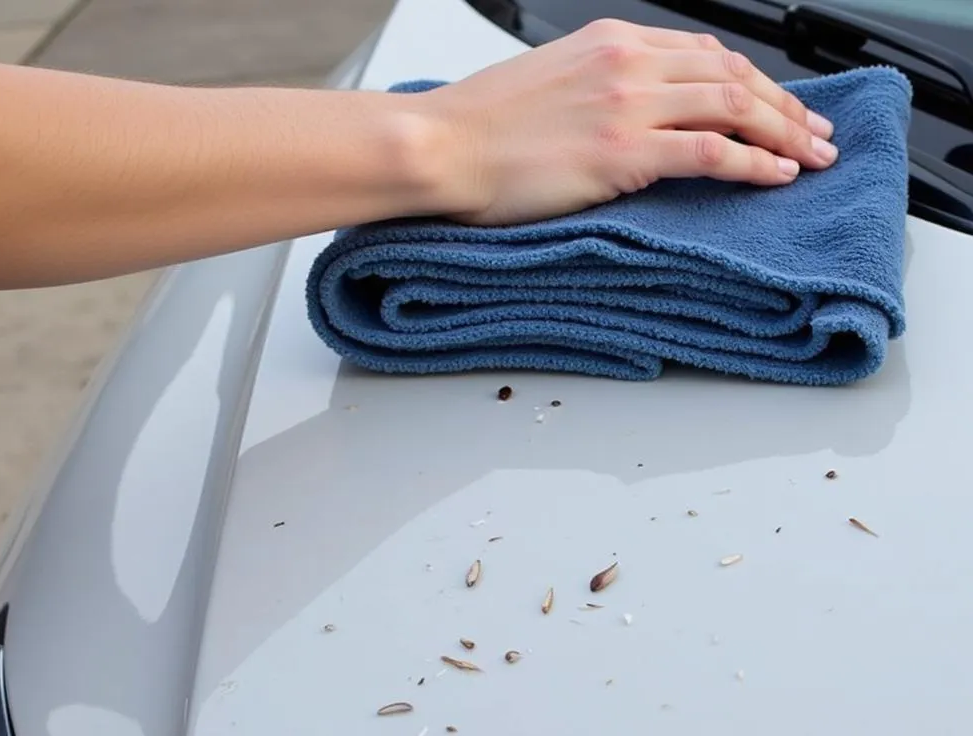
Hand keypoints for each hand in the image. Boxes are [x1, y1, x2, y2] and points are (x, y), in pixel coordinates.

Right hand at [413, 18, 837, 224]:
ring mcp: (628, 104)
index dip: (750, 80)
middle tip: (814, 131)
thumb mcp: (547, 86)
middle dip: (783, 104)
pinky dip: (753, 161)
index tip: (774, 104)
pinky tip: (778, 173)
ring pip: (733, 106)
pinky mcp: (623, 151)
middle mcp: (628, 62)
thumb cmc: (478, 127)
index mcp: (610, 42)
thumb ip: (597, 89)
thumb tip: (624, 117)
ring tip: (812, 155)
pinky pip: (710, 150)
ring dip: (783, 131)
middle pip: (731, 74)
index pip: (702, 53)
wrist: (440, 146)